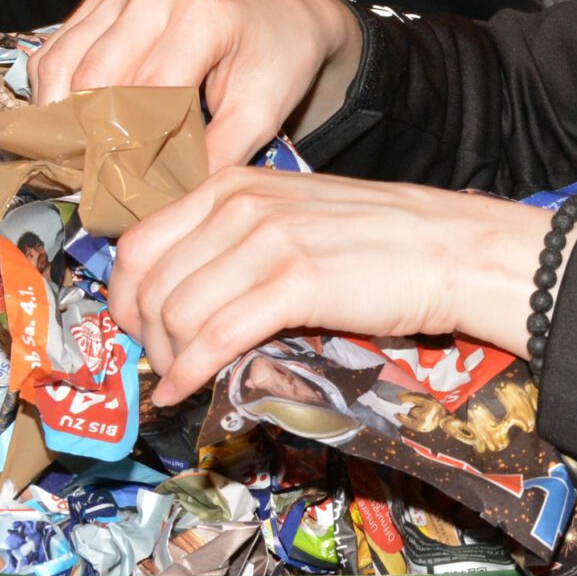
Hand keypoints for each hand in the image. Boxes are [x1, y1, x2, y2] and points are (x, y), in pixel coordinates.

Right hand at [35, 0, 362, 169]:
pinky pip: (55, 52)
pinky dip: (53, 94)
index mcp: (201, 15)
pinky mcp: (102, 4)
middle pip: (94, 81)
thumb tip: (164, 200)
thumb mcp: (262, 113)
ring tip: (73, 166)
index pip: (146, 95)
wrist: (278, 16)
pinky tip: (69, 129)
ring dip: (60, 119)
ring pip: (61, 66)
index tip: (120, 195)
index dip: (128, 150)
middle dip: (88, 138)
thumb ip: (217, 155)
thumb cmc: (275, 61)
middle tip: (89, 189)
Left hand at [111, 169, 547, 401]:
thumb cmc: (379, 242)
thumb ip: (236, 243)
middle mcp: (240, 206)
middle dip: (142, 335)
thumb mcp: (293, 219)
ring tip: (184, 378)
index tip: (137, 330)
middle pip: (148, 282)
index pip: (139, 243)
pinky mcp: (295, 284)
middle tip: (160, 364)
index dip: (124, 297)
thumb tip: (181, 297)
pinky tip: (187, 389)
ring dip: (169, 358)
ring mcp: (266, 242)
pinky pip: (214, 336)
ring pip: (175, 313)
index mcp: (233, 185)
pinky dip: (191, 371)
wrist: (452, 249)